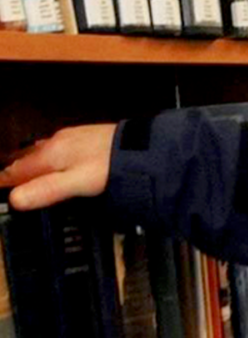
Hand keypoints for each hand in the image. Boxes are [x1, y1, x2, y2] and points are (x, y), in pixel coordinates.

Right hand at [1, 123, 116, 209]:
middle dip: (13, 172)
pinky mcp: (85, 138)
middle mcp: (56, 142)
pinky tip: (54, 163)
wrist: (144, 148)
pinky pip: (57, 148)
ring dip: (30, 163)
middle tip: (6, 184)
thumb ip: (47, 190)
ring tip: (22, 176)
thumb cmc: (110, 166)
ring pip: (41, 152)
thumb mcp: (77, 182)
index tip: (2, 192)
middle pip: (26, 160)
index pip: (16, 171)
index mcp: (50, 154)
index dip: (4, 182)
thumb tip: (15, 200)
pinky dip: (48, 158)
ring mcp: (72, 138)